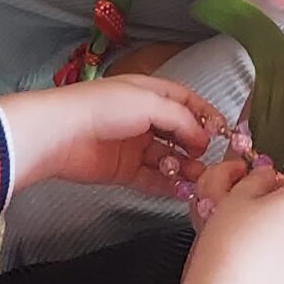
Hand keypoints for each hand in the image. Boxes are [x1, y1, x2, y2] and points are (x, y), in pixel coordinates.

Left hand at [0, 75, 225, 195]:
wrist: (60, 134)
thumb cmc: (101, 107)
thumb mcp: (148, 102)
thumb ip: (181, 119)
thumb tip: (202, 137)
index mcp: (148, 93)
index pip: (186, 101)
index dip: (206, 115)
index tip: (223, 133)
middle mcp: (142, 117)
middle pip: (179, 132)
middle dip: (197, 146)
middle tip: (210, 161)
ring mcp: (133, 145)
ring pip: (168, 157)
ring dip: (185, 168)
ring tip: (199, 179)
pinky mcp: (123, 170)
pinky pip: (152, 178)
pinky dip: (168, 185)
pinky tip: (182, 190)